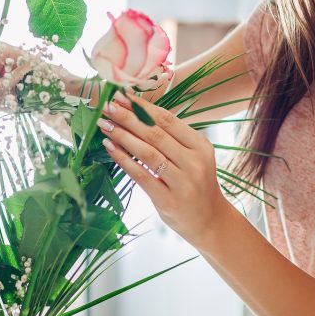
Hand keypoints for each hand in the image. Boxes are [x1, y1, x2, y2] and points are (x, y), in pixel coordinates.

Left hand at [97, 91, 227, 244]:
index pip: (167, 119)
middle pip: (155, 133)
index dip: (142, 106)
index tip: (122, 94)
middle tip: (107, 105)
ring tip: (104, 125)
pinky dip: (123, 159)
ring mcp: (182, 182)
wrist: (210, 221)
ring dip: (122, 136)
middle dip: (128, 117)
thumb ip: (172, 138)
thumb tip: (136, 113)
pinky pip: (141, 175)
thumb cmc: (196, 184)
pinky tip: (110, 148)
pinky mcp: (168, 199)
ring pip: (147, 152)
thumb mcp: (194, 157)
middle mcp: (194, 162)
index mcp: (200, 145)